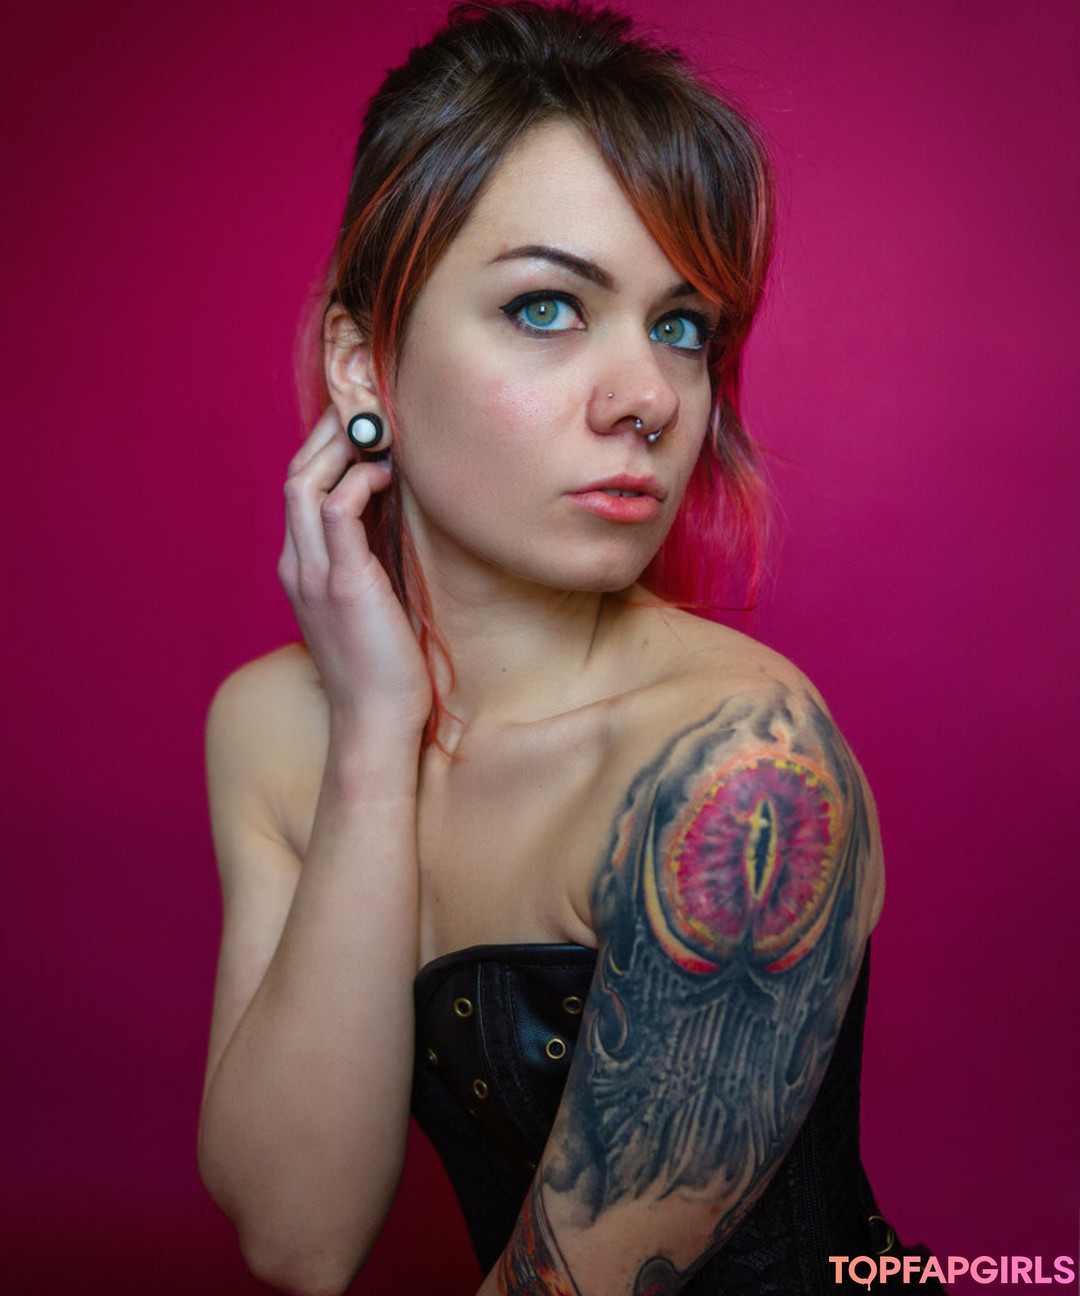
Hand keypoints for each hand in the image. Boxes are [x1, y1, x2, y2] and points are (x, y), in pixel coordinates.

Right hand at [278, 408, 431, 736]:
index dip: (323, 452)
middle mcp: (297, 565)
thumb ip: (366, 558)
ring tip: (375, 432)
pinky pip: (336, 514)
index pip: (298, 491)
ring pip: (303, 486)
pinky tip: (384, 476)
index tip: (359, 427)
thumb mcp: (367, 600)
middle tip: (366, 411)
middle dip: (326, 437)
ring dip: (337, 450)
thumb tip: (388, 514)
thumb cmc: (380, 665)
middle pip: (293, 478)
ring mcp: (315, 575)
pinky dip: (356, 484)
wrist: (375, 721)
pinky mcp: (345, 585)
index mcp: (300, 568)